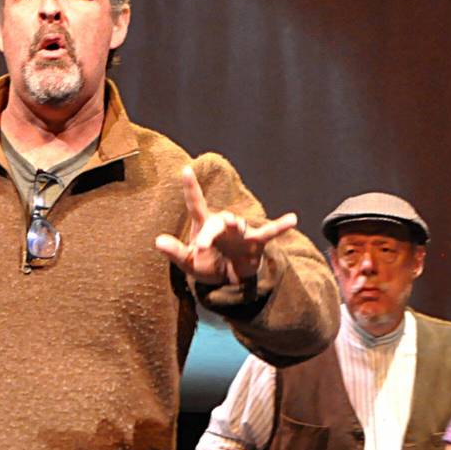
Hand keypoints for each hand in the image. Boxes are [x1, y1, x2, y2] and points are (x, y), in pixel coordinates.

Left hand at [156, 165, 296, 284]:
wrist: (229, 279)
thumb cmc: (207, 264)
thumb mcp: (188, 262)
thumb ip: (175, 252)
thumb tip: (157, 241)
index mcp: (204, 225)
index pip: (195, 204)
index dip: (191, 187)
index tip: (185, 170)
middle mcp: (222, 224)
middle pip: (217, 222)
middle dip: (210, 233)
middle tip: (202, 248)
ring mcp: (240, 232)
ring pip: (238, 225)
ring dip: (234, 229)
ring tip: (232, 227)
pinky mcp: (255, 242)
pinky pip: (269, 232)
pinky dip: (280, 226)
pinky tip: (292, 219)